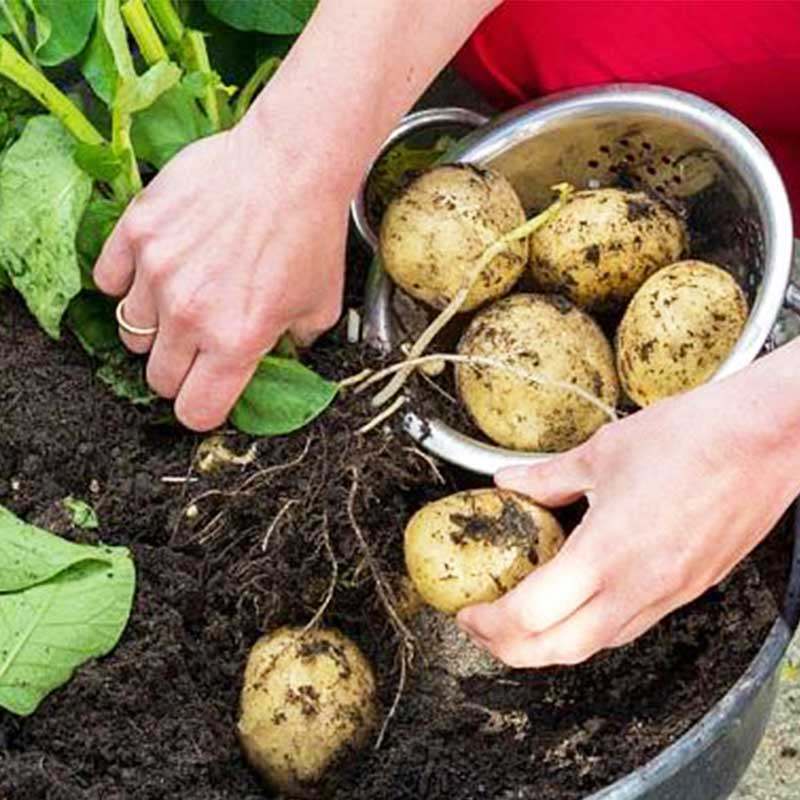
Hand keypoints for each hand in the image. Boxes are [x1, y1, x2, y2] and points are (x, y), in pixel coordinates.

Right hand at [94, 113, 349, 430]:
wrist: (290, 164)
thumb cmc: (310, 234)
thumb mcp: (320, 305)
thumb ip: (294, 345)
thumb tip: (279, 356)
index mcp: (236, 342)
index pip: (195, 412)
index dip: (203, 408)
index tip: (209, 393)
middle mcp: (190, 316)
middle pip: (159, 378)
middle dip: (180, 370)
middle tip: (200, 345)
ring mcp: (157, 273)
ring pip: (131, 333)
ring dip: (154, 328)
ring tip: (181, 300)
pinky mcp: (137, 233)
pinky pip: (107, 282)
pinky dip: (126, 283)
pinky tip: (155, 271)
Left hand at [457, 369, 799, 667]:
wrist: (768, 440)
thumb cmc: (692, 438)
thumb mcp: (602, 452)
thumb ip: (547, 477)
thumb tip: (509, 482)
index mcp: (607, 553)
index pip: (530, 616)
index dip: (488, 623)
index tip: (468, 611)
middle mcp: (638, 587)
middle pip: (558, 650)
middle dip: (509, 649)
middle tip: (482, 628)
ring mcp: (669, 595)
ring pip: (597, 645)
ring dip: (550, 644)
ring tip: (520, 620)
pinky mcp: (691, 590)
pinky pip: (631, 627)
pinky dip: (591, 628)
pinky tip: (577, 603)